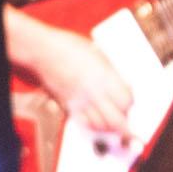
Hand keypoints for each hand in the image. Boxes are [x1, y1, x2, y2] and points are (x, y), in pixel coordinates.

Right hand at [3, 6, 136, 132]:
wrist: (42, 51)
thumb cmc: (67, 46)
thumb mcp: (97, 54)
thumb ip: (110, 72)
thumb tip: (121, 84)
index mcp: (103, 76)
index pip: (126, 101)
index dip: (130, 103)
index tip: (129, 100)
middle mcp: (92, 92)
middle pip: (116, 120)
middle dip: (124, 122)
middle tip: (126, 119)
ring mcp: (79, 101)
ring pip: (100, 125)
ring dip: (109, 125)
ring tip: (112, 121)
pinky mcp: (67, 105)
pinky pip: (84, 122)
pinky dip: (93, 125)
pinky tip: (96, 120)